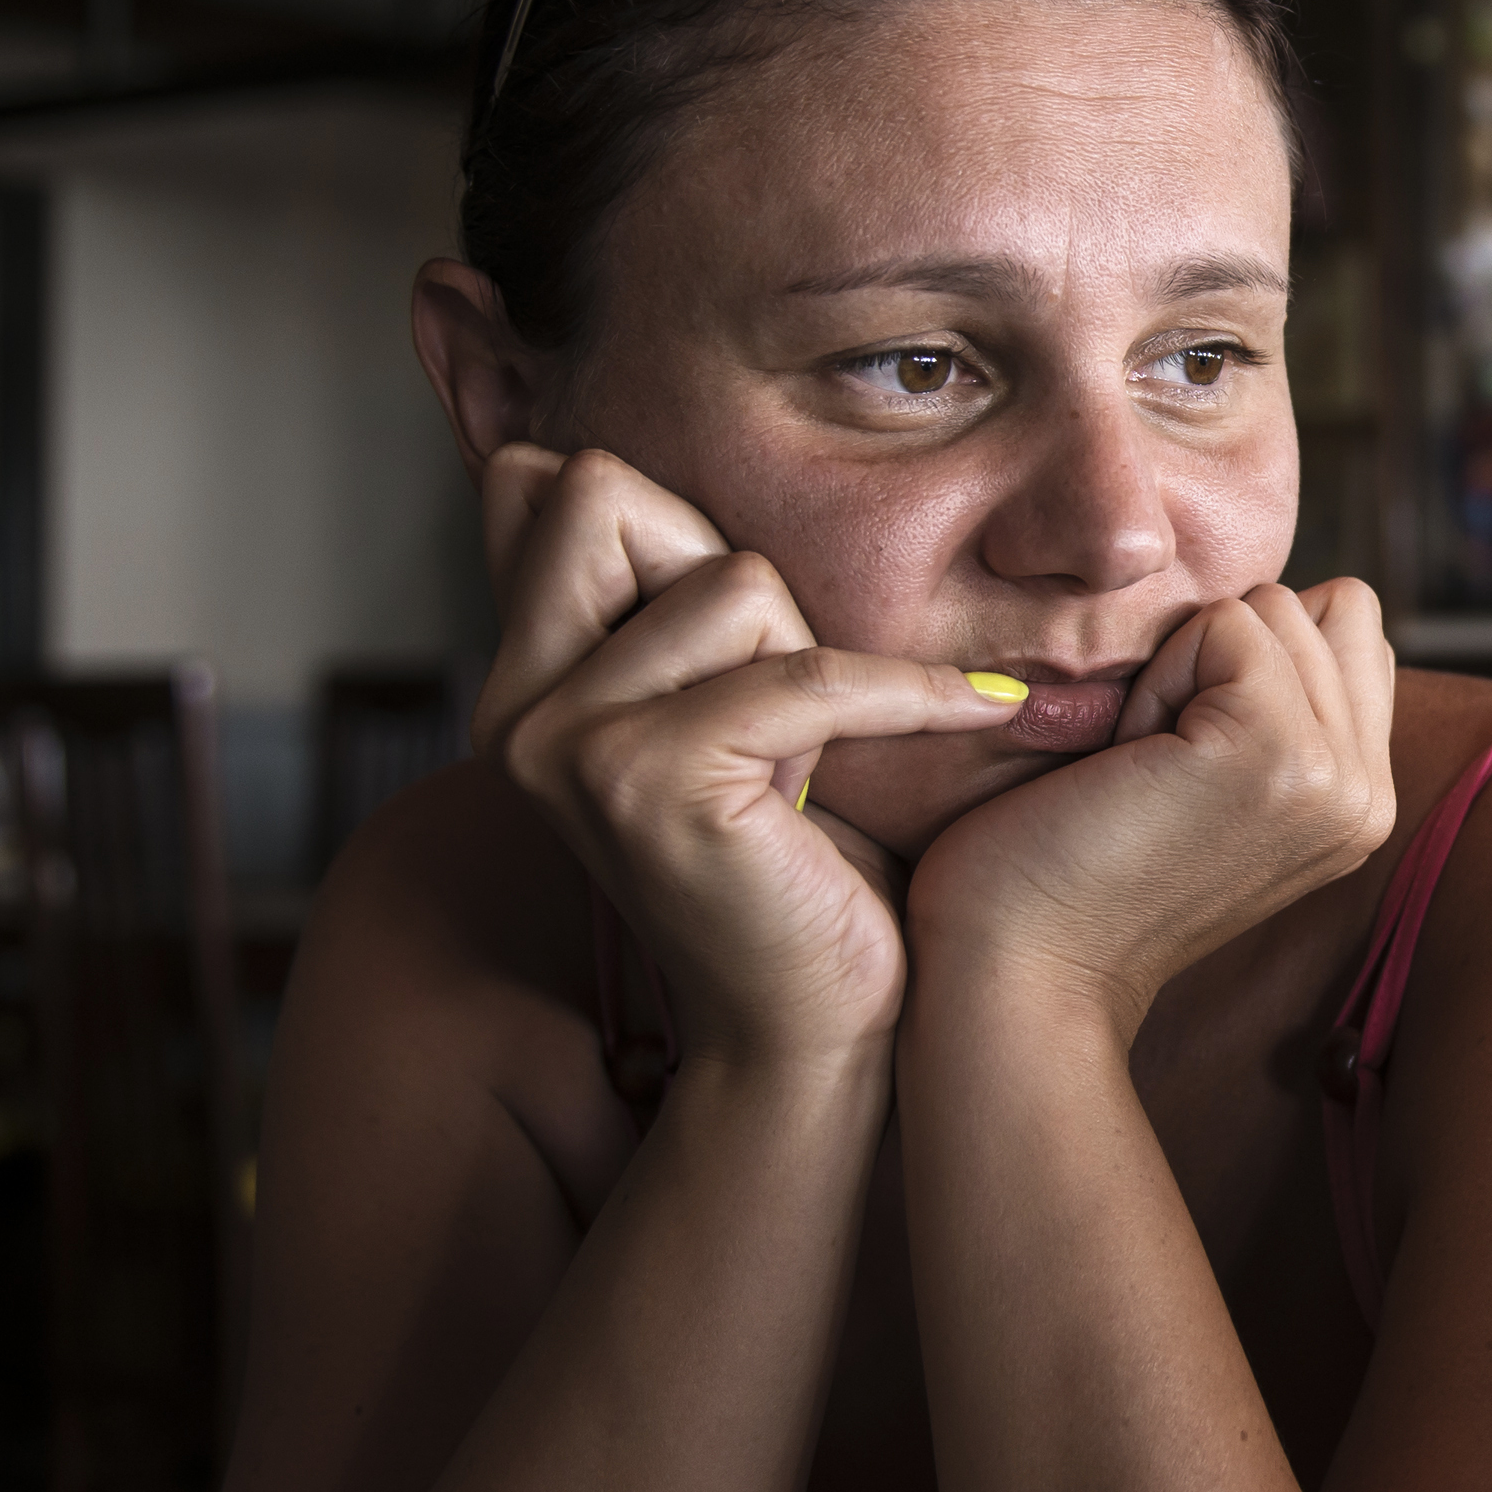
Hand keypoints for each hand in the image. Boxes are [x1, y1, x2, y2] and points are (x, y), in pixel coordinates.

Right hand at [471, 443, 1027, 1064]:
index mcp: (517, 680)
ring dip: (811, 660)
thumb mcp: (728, 711)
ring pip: (732, 578)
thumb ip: (664, 603)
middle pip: (610, 492)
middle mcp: (511, 706)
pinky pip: (810, 673)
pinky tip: (980, 714)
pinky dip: (911, 697)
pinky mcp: (646, 779)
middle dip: (737, 578)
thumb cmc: (798, 867)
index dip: (671, 528)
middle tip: (787, 701)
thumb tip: (598, 457)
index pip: (549, 482)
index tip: (752, 635)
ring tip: (812, 766)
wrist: (813, 1034)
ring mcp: (564, 743)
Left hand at [903, 579, 1395, 1032]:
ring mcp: (1336, 778)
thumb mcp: (1209, 781)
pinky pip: (1227, 625)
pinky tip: (1130, 764)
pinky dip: (1160, 678)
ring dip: (1186, 668)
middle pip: (1323, 607)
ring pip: (1277, 607)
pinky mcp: (1279, 752)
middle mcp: (1372, 796)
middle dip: (1221, 657)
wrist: (1022, 972)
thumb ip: (1279, 705)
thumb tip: (1282, 607)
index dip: (1247, 658)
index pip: (1348, 630)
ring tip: (1145, 771)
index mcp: (1364, 803)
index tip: (1183, 758)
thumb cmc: (1073, 869)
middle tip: (1159, 768)